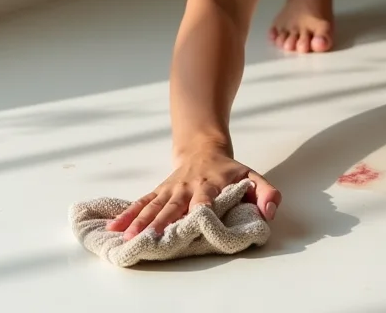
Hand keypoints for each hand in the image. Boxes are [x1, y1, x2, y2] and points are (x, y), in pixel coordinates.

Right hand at [106, 145, 280, 240]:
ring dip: (141, 222)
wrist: (204, 147)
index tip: (195, 222)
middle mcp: (189, 187)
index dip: (202, 211)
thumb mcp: (252, 176)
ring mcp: (172, 189)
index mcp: (212, 185)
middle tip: (151, 239)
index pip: (206, 200)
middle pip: (175, 206)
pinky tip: (114, 228)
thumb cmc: (230, 170)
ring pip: (155, 206)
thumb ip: (266, 193)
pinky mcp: (160, 190)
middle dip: (163, 222)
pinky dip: (128, 214)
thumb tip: (271, 212)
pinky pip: (143, 202)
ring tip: (127, 238)